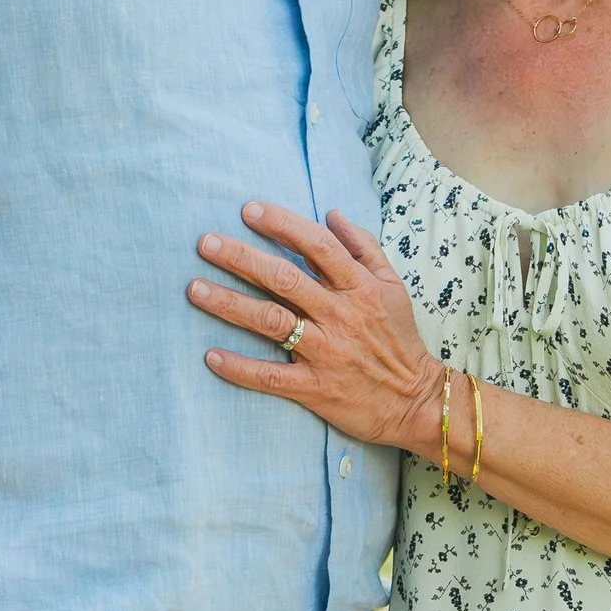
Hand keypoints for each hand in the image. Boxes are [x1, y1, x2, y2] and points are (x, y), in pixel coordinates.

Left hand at [191, 200, 440, 453]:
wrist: (415, 401)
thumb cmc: (399, 339)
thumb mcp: (392, 286)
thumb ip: (364, 247)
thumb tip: (332, 214)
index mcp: (358, 287)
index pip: (317, 245)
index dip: (282, 224)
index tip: (248, 210)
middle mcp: (340, 315)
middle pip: (284, 278)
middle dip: (242, 257)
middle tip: (206, 243)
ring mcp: (326, 352)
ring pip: (271, 322)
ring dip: (230, 304)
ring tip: (195, 289)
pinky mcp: (315, 388)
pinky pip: (271, 375)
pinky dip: (240, 367)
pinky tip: (211, 356)